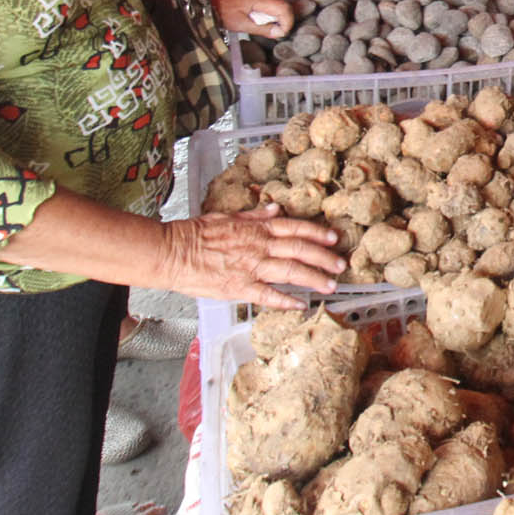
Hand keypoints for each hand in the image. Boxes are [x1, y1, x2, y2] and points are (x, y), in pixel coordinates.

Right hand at [158, 207, 342, 305]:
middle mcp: (259, 246)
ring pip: (291, 271)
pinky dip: (286, 301)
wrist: (172, 251)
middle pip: (300, 249)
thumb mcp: (228, 217)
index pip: (294, 227)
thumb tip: (275, 209)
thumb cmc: (196, 234)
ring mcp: (251, 267)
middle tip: (341, 265)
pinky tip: (300, 305)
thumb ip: (254, 216)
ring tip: (331, 285)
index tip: (334, 237)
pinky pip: (269, 295)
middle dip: (324, 257)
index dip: (317, 232)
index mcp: (256, 228)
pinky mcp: (240, 287)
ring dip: (314, 278)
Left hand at [208, 0, 295, 37]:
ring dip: (279, 15)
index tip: (281, 33)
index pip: (285, 9)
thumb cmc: (221, 7)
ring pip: (281, 2)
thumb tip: (278, 33)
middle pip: (285, 4)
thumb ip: (261, 29)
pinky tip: (263, 18)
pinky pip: (273, 0)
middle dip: (285, 20)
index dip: (287, 23)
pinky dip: (273, 10)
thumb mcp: (240, 24)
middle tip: (277, 32)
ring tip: (269, 26)